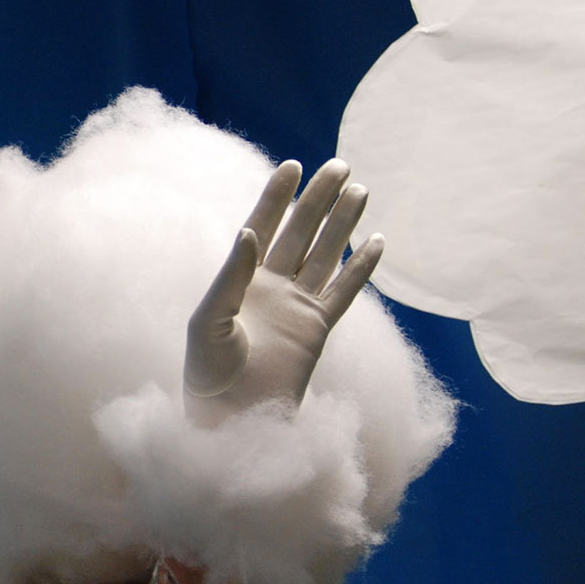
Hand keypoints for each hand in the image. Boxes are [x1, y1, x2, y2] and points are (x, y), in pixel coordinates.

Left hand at [184, 159, 381, 424]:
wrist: (231, 418)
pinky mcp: (318, 329)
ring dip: (343, 224)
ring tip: (360, 190)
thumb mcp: (209, 319)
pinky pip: (345, 292)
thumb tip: (249, 230)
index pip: (262, 225)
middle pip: (300, 232)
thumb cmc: (208, 372)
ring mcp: (297, 306)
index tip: (293, 165)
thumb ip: (231, 275)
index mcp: (241, 279)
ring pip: (326, 254)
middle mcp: (271, 287)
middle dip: (319, 199)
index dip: (277, 196)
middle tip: (340, 165)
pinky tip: (377, 242)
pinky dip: (362, 269)